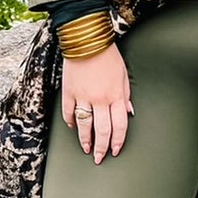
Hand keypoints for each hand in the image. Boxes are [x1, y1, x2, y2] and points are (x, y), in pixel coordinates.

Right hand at [61, 42, 133, 164]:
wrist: (87, 39)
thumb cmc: (107, 54)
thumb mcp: (124, 74)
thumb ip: (126, 95)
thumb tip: (128, 111)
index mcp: (116, 96)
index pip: (119, 126)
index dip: (117, 141)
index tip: (115, 150)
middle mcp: (100, 99)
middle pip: (102, 131)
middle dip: (102, 148)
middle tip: (99, 157)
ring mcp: (83, 97)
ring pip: (85, 126)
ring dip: (85, 140)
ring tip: (86, 148)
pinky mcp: (69, 92)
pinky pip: (69, 112)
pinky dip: (71, 122)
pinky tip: (73, 127)